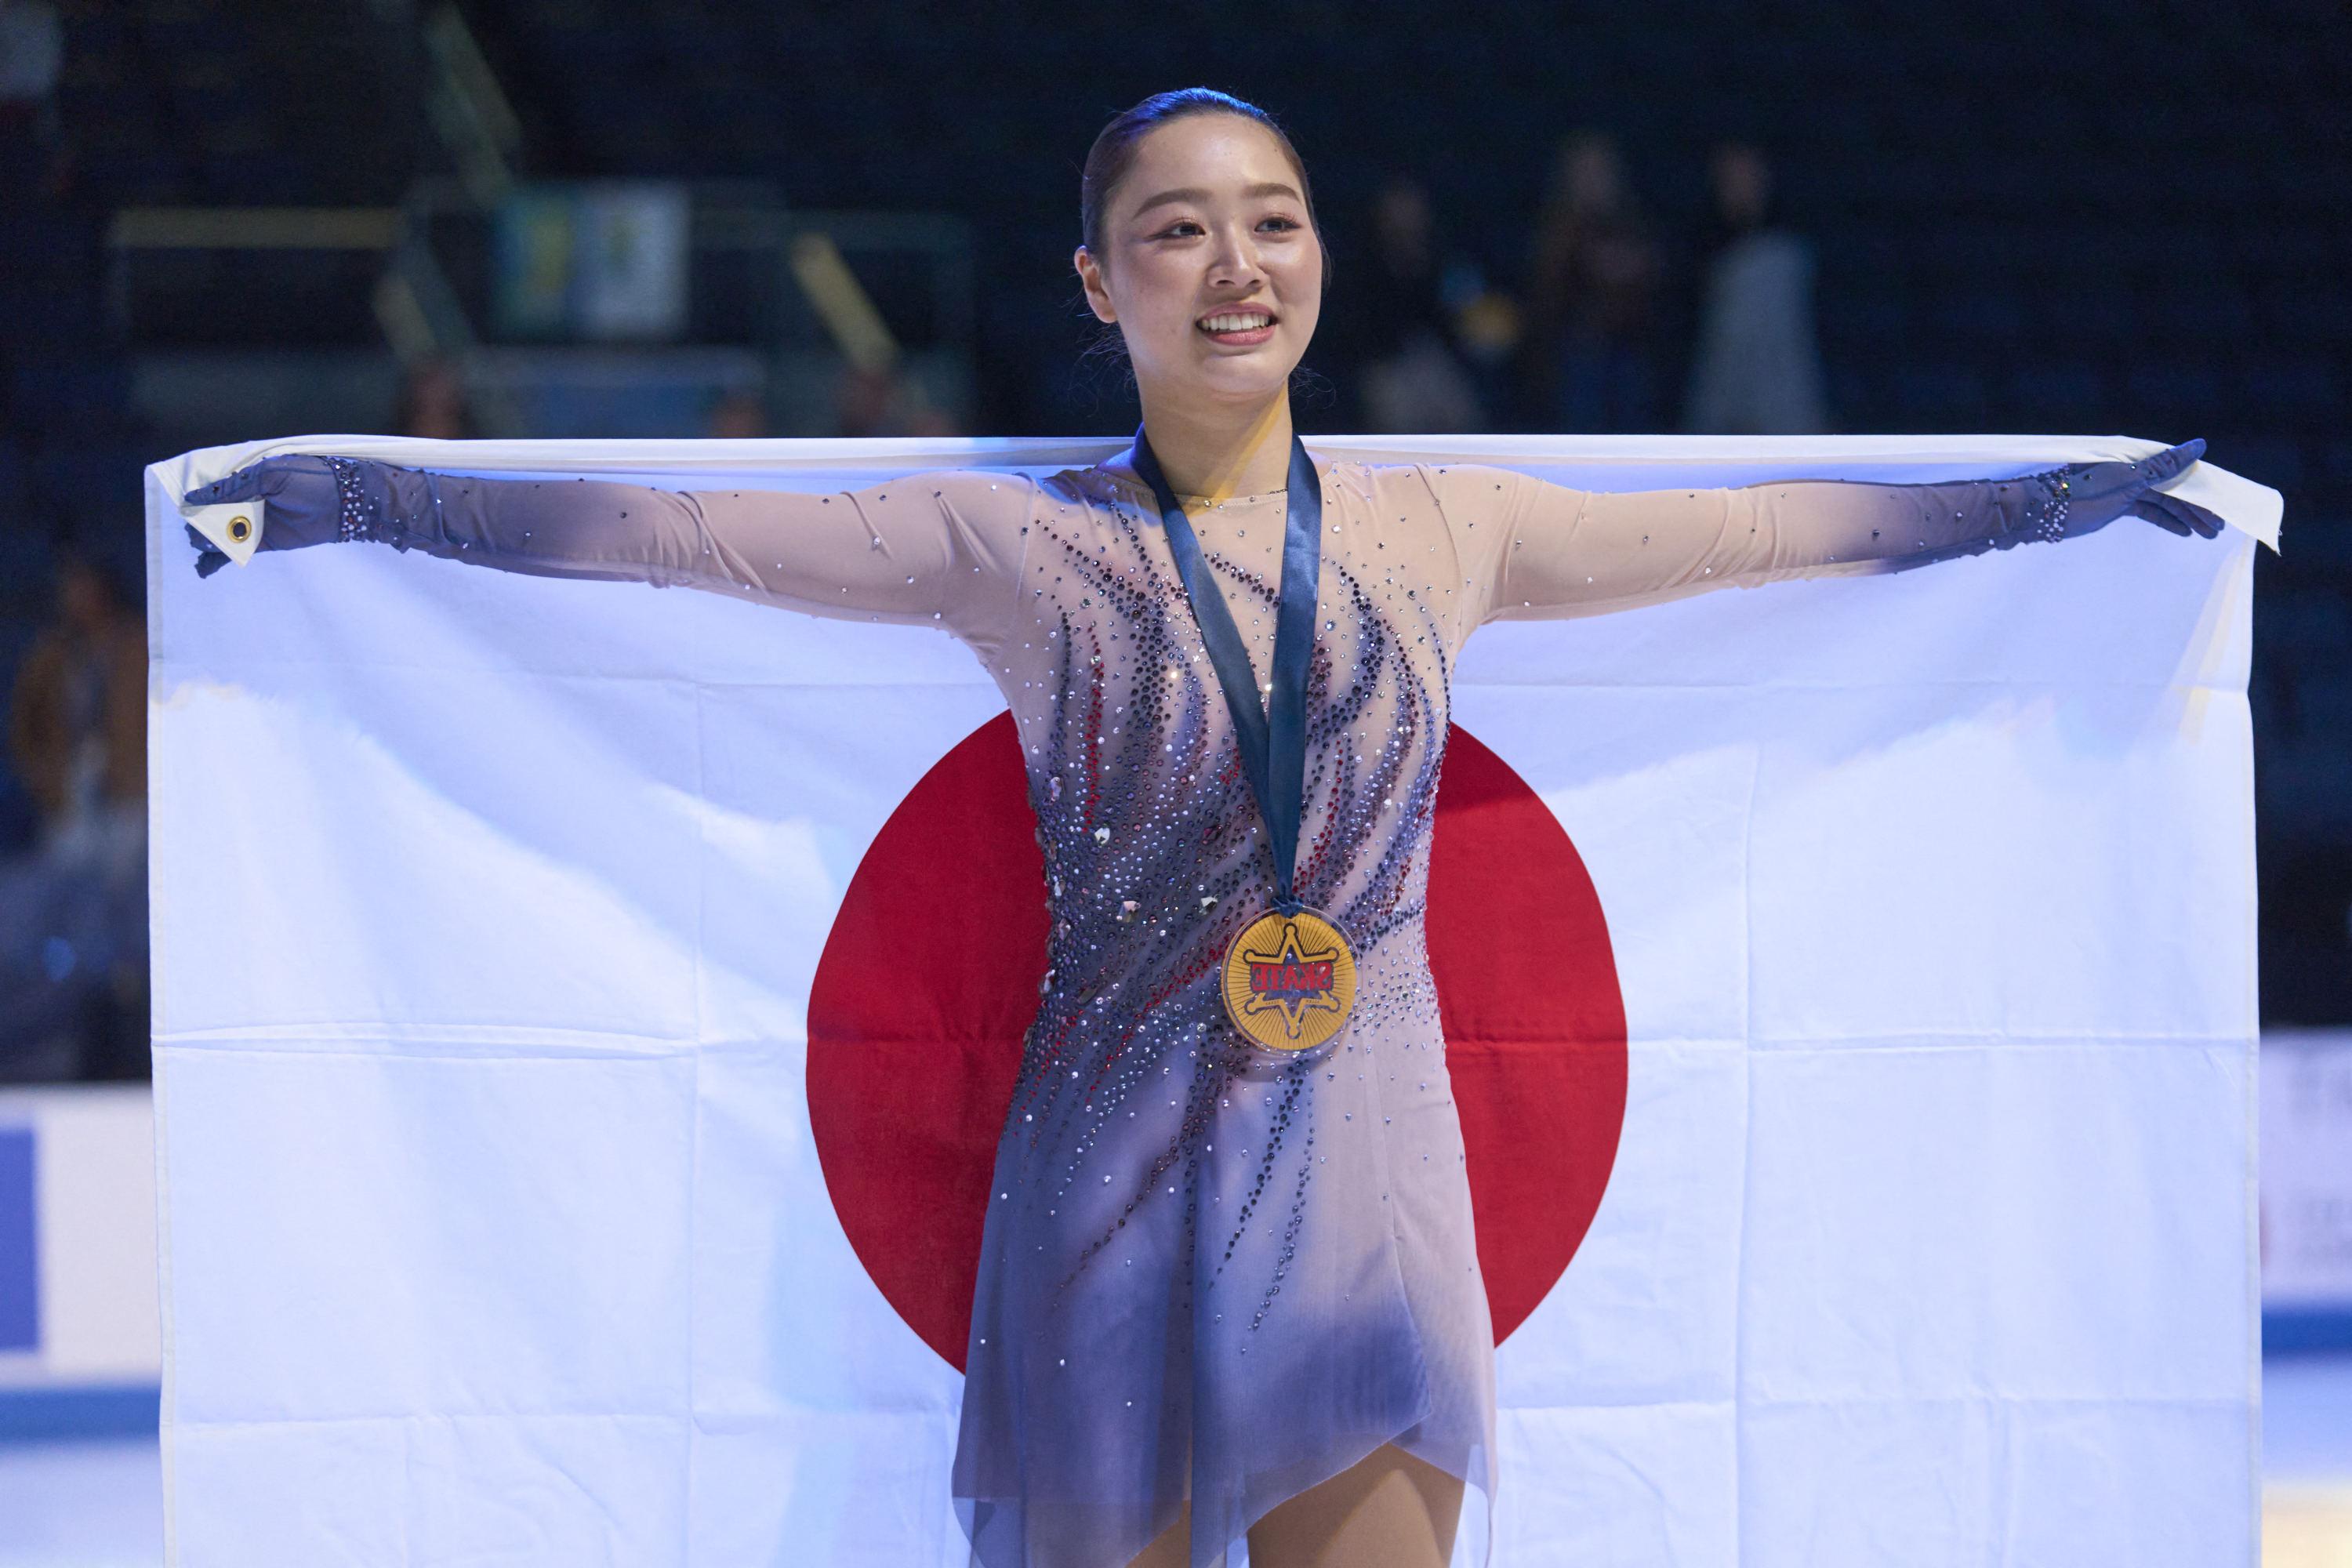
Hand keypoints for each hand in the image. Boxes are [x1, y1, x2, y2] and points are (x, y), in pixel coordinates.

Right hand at [181, 454, 403, 576]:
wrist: (346, 502)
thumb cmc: (311, 479)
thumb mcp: (271, 475)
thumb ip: (237, 486)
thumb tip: (196, 497)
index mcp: (245, 478)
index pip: (212, 489)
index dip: (196, 499)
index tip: (185, 507)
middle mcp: (245, 501)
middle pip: (210, 515)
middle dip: (199, 523)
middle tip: (197, 529)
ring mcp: (253, 523)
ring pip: (219, 535)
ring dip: (205, 542)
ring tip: (203, 544)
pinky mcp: (264, 543)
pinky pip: (235, 553)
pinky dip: (218, 561)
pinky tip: (204, 568)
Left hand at [2049, 439, 2223, 539]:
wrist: (2040, 514)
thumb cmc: (2081, 494)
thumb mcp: (2127, 480)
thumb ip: (2164, 466)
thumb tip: (2199, 445)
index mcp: (2136, 456)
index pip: (2179, 468)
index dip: (2201, 485)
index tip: (2222, 501)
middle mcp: (2132, 467)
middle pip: (2173, 487)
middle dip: (2197, 507)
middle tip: (2219, 526)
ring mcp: (2124, 486)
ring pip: (2162, 501)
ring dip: (2184, 517)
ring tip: (2207, 534)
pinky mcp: (2115, 503)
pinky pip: (2147, 510)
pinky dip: (2164, 520)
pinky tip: (2184, 532)